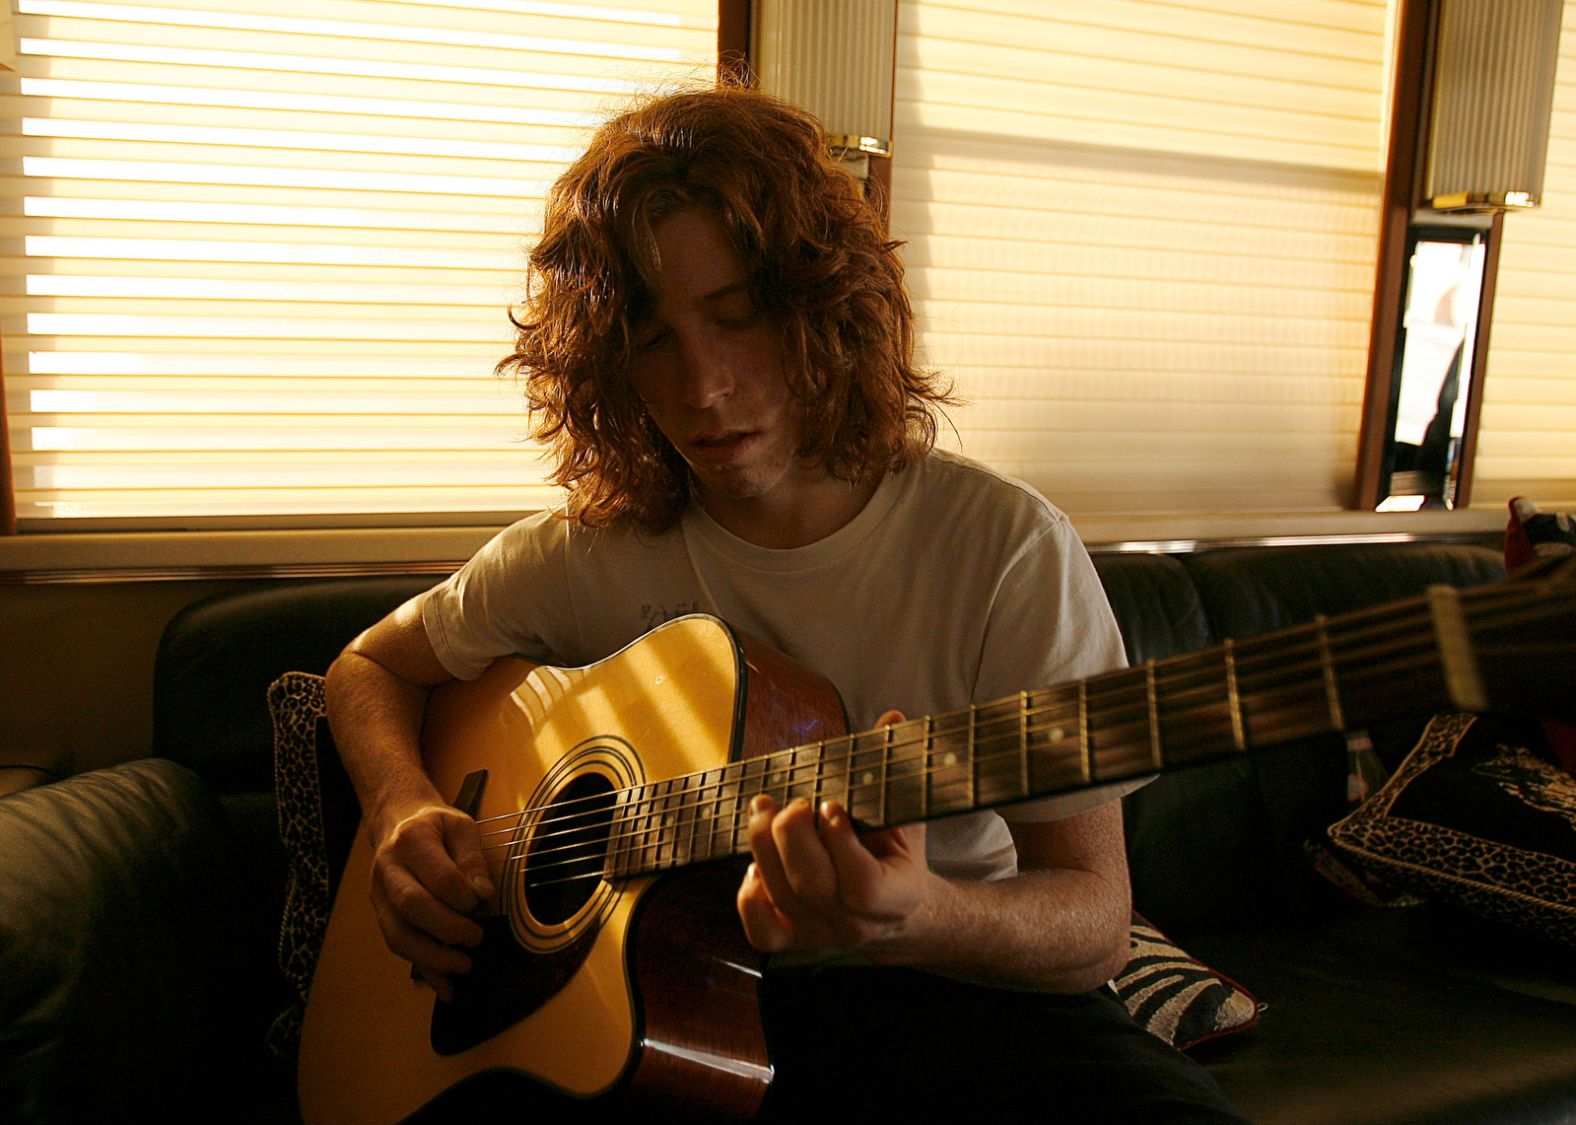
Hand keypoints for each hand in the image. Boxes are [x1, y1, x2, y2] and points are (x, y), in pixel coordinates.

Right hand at [367, 803, 495, 1000]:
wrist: (397, 821)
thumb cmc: (435, 825)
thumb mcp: (461, 826)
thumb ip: (473, 858)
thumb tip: (483, 896)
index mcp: (411, 841)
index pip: (438, 877)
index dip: (463, 897)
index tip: (483, 903)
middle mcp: (387, 869)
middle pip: (412, 907)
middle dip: (448, 929)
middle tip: (477, 938)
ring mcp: (379, 895)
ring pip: (398, 935)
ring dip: (433, 957)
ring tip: (464, 966)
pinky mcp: (381, 914)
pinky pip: (397, 946)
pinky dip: (423, 969)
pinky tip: (445, 987)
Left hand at [736, 711, 929, 953]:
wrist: (893, 906)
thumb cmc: (895, 851)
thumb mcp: (902, 812)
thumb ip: (894, 770)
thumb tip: (892, 719)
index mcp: (898, 896)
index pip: (863, 885)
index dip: (840, 843)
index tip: (831, 805)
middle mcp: (859, 925)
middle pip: (811, 886)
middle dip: (791, 834)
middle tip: (793, 802)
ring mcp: (823, 936)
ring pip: (782, 896)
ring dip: (763, 846)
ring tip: (764, 809)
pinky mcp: (793, 940)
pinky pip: (761, 930)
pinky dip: (749, 896)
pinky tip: (756, 865)